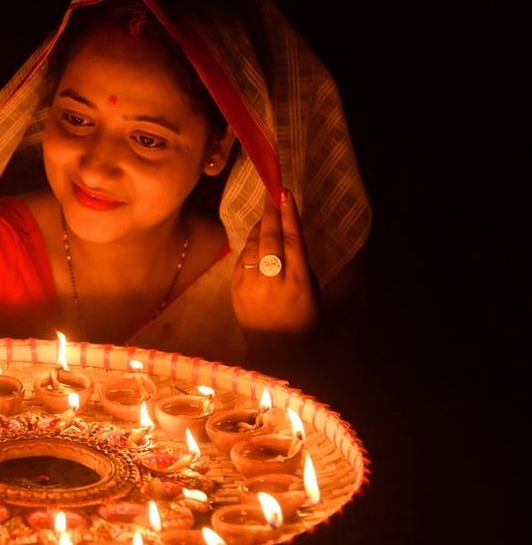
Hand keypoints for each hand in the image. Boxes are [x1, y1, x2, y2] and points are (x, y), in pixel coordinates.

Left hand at [232, 188, 318, 336]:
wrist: (276, 354)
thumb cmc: (303, 324)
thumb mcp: (313, 294)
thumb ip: (301, 267)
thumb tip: (289, 244)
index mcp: (297, 282)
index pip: (292, 240)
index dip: (288, 215)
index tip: (285, 194)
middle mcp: (271, 281)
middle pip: (269, 238)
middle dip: (270, 213)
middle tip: (271, 194)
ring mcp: (249, 285)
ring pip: (252, 246)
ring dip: (258, 228)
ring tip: (265, 216)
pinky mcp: (235, 290)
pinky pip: (241, 260)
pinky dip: (248, 247)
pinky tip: (254, 240)